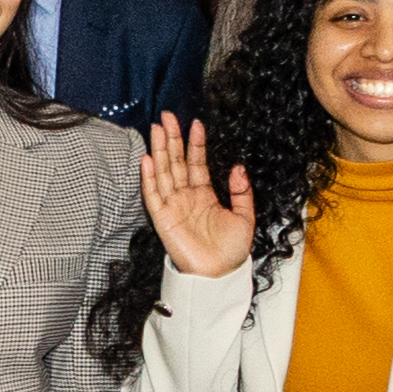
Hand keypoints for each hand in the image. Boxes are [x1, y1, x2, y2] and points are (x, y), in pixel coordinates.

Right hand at [139, 113, 256, 276]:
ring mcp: (173, 206)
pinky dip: (149, 178)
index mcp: (204, 195)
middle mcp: (186, 197)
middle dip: (171, 139)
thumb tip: (238, 167)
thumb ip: (241, 192)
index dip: (195, 144)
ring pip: (163, 173)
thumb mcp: (245, 217)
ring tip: (156, 129)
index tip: (196, 124)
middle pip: (175, 162)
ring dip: (159, 151)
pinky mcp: (163, 219)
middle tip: (168, 117)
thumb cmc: (230, 251)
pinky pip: (153, 195)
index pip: (196, 163)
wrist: (219, 274)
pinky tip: (147, 160)